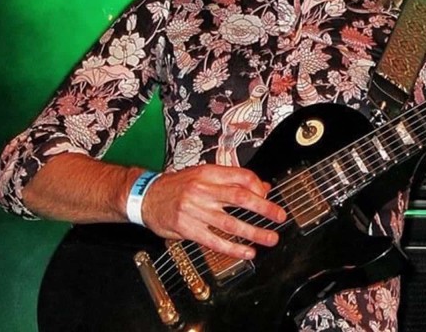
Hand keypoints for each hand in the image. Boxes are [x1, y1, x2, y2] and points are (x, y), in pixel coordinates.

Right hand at [140, 164, 286, 259]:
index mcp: (208, 173)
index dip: (258, 186)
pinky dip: (233, 248)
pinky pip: (214, 240)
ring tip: (270, 238)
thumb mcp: (203, 175)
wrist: (145, 196)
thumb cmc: (177, 185)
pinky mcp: (187, 229)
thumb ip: (232, 180)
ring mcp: (195, 211)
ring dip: (253, 232)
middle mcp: (202, 190)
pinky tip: (247, 252)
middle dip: (264, 208)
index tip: (269, 194)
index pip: (240, 176)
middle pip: (239, 198)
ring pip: (230, 223)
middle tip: (280, 215)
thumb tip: (262, 187)